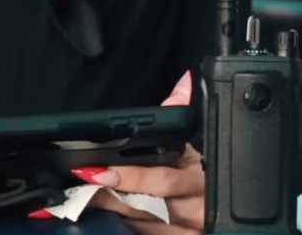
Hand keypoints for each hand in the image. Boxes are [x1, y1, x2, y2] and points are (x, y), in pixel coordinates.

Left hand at [70, 71, 203, 233]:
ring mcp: (184, 231)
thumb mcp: (195, 148)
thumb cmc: (202, 175)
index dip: (131, 177)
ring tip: (81, 196)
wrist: (220, 211)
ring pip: (141, 224)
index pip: (163, 178)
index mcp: (197, 178)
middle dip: (111, 195)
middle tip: (83, 182)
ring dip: (110, 211)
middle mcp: (192, 209)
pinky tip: (102, 215)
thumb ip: (181, 115)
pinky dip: (122, 225)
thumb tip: (184, 82)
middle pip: (146, 206)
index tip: (101, 169)